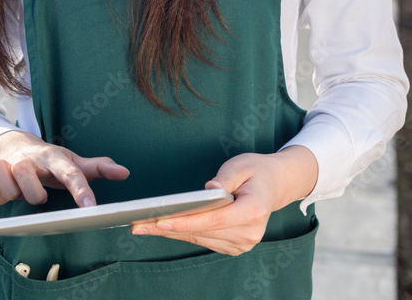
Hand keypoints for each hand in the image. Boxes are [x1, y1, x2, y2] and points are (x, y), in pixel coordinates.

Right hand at [0, 129, 129, 206]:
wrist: (14, 144)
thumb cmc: (48, 160)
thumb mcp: (72, 162)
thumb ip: (96, 169)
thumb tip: (125, 172)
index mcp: (55, 159)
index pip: (71, 174)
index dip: (81, 190)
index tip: (90, 208)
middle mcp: (30, 159)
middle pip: (30, 181)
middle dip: (32, 194)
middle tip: (36, 194)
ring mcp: (7, 161)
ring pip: (4, 177)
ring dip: (7, 190)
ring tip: (14, 189)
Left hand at [131, 147, 317, 255]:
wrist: (274, 185)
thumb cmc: (256, 171)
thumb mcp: (242, 164)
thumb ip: (225, 178)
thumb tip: (207, 190)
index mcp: (254, 211)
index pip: (213, 220)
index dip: (185, 221)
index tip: (159, 220)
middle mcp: (249, 233)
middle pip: (202, 232)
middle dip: (168, 228)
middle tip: (137, 224)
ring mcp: (243, 244)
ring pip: (199, 239)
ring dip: (171, 233)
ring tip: (142, 226)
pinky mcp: (234, 247)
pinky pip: (203, 240)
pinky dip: (183, 233)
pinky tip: (162, 227)